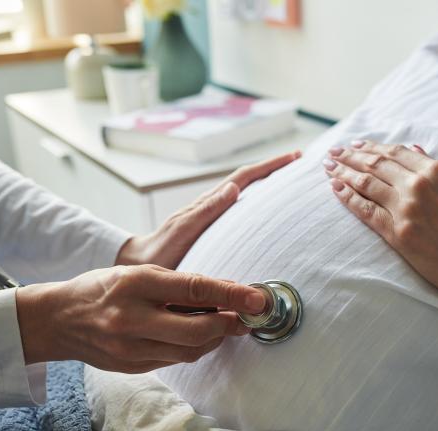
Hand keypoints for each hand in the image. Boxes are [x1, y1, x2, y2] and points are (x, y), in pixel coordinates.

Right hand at [16, 264, 266, 372]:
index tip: (257, 298)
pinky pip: (175, 360)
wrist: (57, 320)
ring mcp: (130, 349)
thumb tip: (227, 290)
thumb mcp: (138, 273)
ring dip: (216, 338)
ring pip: (190, 350)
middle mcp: (131, 319)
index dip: (231, 295)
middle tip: (246, 316)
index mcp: (134, 285)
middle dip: (229, 324)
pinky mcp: (132, 367)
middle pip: (197, 330)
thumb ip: (180, 283)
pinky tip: (201, 336)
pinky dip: (194, 347)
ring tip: (228, 323)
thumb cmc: (102, 289)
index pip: (193, 289)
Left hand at [117, 151, 301, 268]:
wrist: (139, 264)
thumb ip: (205, 211)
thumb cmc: (159, 253)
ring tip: (289, 181)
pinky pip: (239, 212)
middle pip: (248, 180)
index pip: (244, 178)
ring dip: (267, 184)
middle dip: (273, 169)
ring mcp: (212, 217)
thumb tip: (233, 188)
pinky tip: (266, 213)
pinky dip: (256, 205)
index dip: (269, 166)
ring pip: (244, 194)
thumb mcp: (182, 231)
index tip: (293, 158)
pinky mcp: (212, 230)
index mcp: (208, 204)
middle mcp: (212, 206)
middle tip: (299, 163)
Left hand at [324, 140, 437, 309]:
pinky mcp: (397, 232)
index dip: (370, 147)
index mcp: (436, 171)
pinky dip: (348, 197)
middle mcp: (418, 185)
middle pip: (375, 164)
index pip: (394, 153)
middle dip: (349, 156)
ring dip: (342, 173)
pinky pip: (365, 210)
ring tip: (328, 168)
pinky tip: (335, 190)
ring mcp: (406, 208)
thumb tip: (415, 149)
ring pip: (365, 183)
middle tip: (332, 153)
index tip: (354, 145)